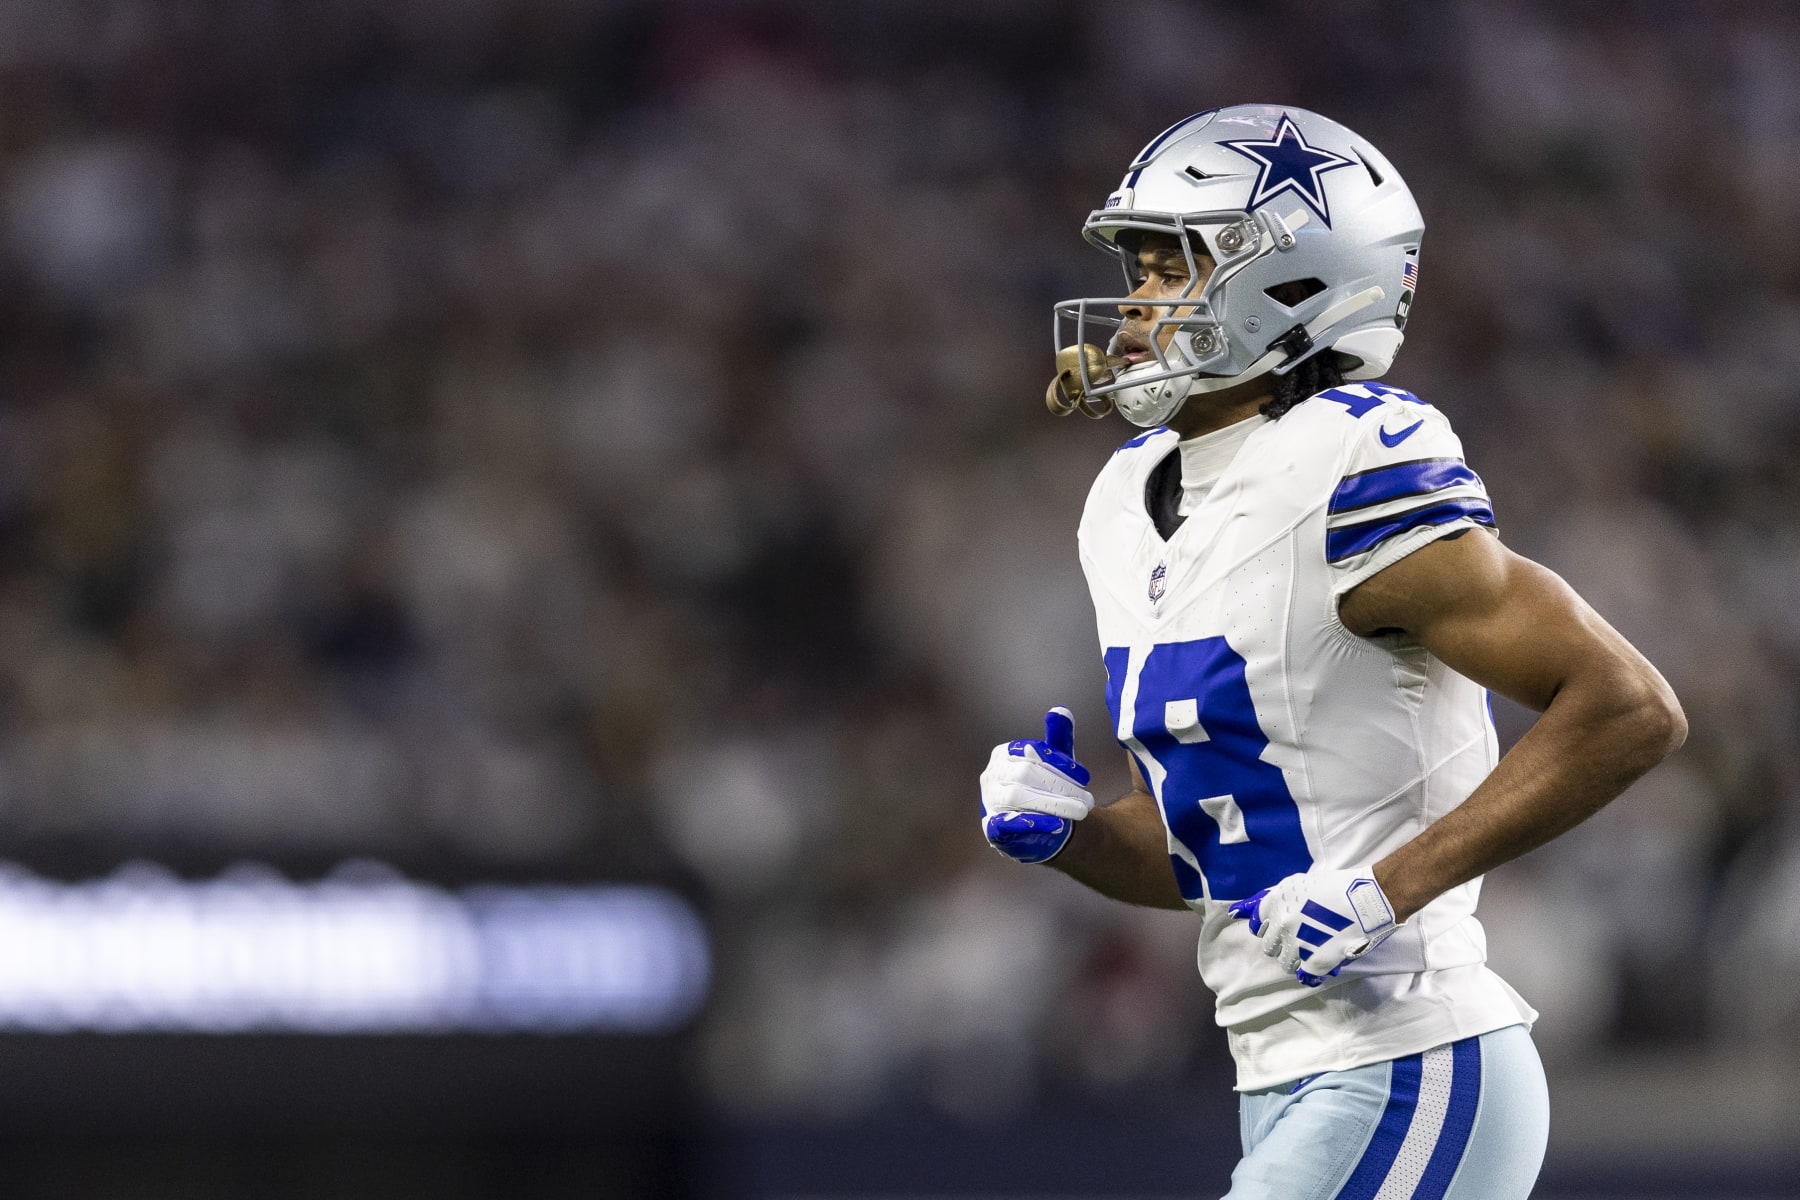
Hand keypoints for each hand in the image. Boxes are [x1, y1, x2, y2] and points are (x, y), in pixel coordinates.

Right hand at [980, 707, 1093, 863]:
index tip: (1085, 777)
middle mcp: (992, 774)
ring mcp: (989, 800)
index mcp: (1004, 754)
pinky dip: (1034, 822)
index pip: (1031, 752)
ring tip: (1079, 811)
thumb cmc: (1042, 789)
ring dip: (1052, 803)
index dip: (1059, 763)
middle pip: (1026, 773)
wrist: (1032, 828)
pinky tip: (1057, 824)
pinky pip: (1009, 822)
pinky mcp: (991, 827)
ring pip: (1018, 796)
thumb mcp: (1053, 763)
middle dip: (1060, 786)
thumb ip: (1057, 738)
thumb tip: (1059, 711)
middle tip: (1087, 799)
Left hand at [1227, 867, 1400, 986]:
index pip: (1258, 926)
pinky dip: (1311, 974)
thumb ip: (1272, 899)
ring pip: (1285, 964)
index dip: (1269, 928)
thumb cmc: (1336, 886)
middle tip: (1300, 939)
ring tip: (1313, 951)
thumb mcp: (1298, 884)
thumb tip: (1238, 910)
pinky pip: (1305, 976)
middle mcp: (1281, 924)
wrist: (1367, 899)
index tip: (1280, 929)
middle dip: (1282, 945)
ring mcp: (1296, 945)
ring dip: (1297, 959)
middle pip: (1269, 947)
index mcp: (1274, 903)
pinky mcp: (1314, 962)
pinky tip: (1322, 965)